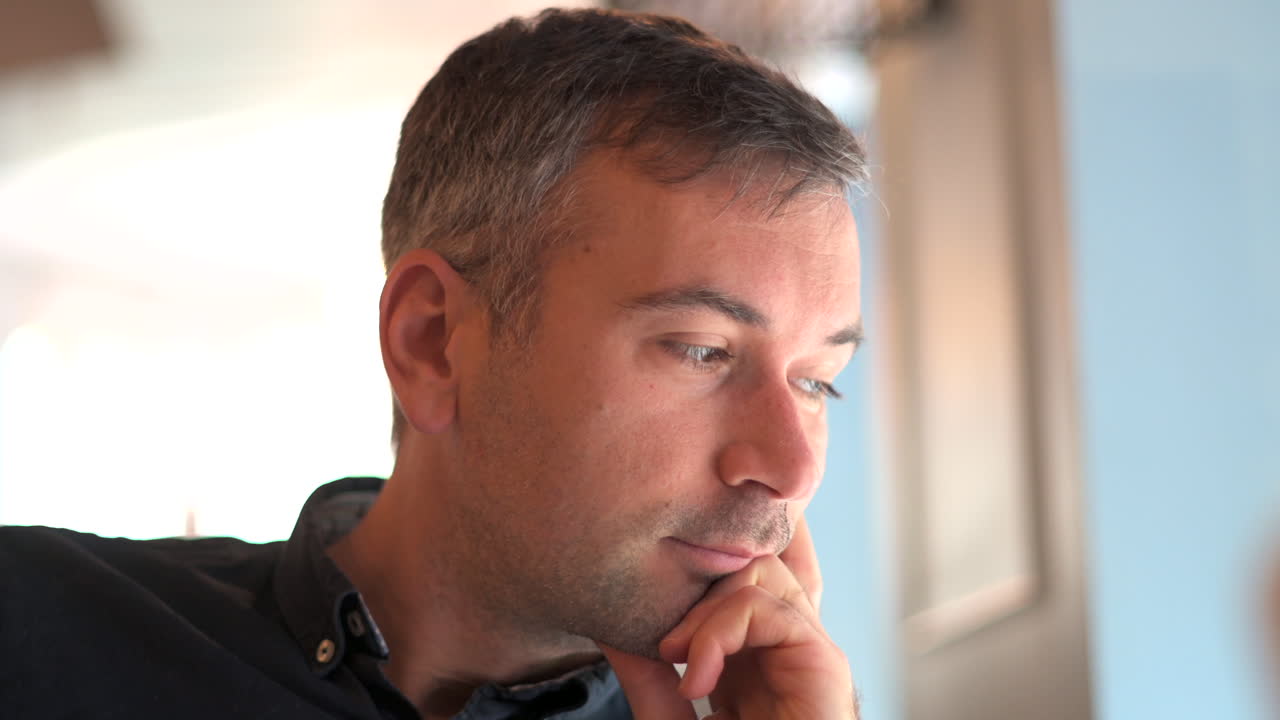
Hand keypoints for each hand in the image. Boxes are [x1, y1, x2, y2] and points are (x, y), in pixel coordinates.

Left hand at [599, 517, 857, 718]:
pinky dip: (720, 631)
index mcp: (751, 656)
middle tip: (663, 646)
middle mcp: (782, 646)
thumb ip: (648, 679)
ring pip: (759, 571)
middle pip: (746, 562)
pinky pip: (768, 608)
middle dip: (696, 586)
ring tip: (679, 659)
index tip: (644, 625)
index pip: (726, 580)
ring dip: (706, 607)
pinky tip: (697, 677)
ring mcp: (806, 649)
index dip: (685, 584)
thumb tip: (612, 627)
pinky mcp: (823, 661)